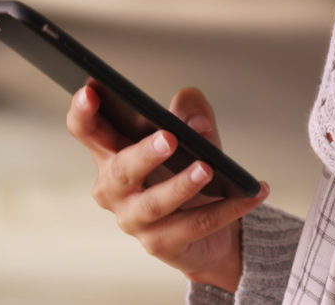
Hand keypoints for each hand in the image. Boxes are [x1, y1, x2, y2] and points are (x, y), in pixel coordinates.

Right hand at [68, 84, 268, 291]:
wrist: (210, 221)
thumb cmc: (186, 166)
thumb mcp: (191, 131)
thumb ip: (191, 112)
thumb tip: (196, 123)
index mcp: (112, 152)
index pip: (87, 130)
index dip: (84, 111)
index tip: (92, 90)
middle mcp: (115, 189)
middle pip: (120, 171)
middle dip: (144, 154)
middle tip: (170, 137)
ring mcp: (135, 220)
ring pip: (155, 204)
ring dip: (182, 185)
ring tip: (208, 168)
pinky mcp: (161, 244)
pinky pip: (195, 225)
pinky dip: (227, 208)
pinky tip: (251, 193)